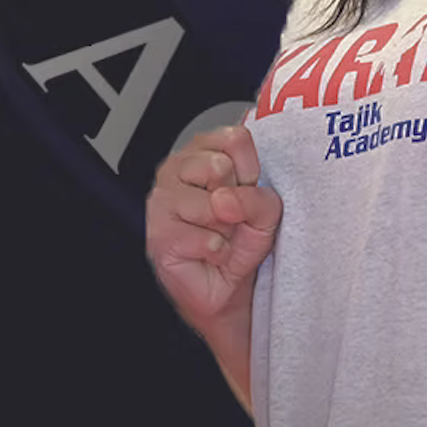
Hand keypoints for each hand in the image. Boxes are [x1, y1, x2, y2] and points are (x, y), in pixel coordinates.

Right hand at [145, 125, 281, 335]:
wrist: (226, 288)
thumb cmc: (241, 242)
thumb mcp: (267, 213)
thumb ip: (259, 197)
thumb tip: (224, 199)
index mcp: (204, 152)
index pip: (235, 138)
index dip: (251, 169)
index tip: (248, 188)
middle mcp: (178, 170)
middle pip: (220, 166)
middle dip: (237, 199)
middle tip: (231, 217)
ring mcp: (163, 201)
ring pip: (212, 203)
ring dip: (226, 228)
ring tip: (219, 234)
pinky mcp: (159, 235)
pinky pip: (206, 238)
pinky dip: (219, 252)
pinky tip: (209, 253)